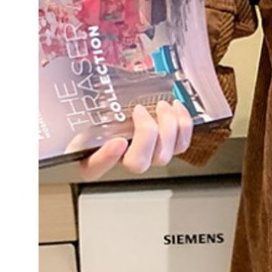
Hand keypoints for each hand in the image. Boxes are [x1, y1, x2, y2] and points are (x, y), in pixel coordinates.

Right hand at [76, 100, 193, 181]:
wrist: (118, 110)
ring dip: (167, 127)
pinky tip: (176, 107)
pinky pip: (181, 145)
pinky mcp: (167, 149)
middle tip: (140, 109)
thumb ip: (89, 113)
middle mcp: (121, 162)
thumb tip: (97, 103)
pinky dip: (183, 124)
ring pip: (164, 156)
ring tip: (162, 106)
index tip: (117, 141)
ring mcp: (147, 158)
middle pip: (138, 163)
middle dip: (146, 133)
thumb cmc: (100, 114)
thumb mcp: (88, 112)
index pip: (93, 169)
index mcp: (93, 158)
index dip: (106, 158)